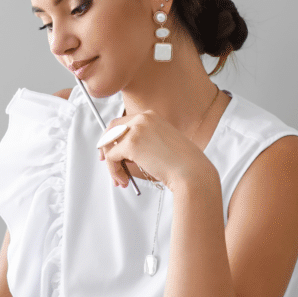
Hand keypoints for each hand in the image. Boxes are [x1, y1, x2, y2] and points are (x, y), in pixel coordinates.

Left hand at [98, 110, 214, 192]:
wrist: (192, 173)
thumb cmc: (182, 164)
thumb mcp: (161, 144)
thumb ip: (143, 142)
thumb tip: (123, 152)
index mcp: (151, 116)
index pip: (122, 122)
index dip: (112, 137)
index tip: (110, 149)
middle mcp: (143, 118)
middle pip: (111, 129)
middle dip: (105, 147)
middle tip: (106, 162)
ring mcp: (136, 129)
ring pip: (108, 145)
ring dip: (111, 164)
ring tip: (120, 179)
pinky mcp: (131, 144)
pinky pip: (111, 158)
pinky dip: (113, 171)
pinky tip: (123, 180)